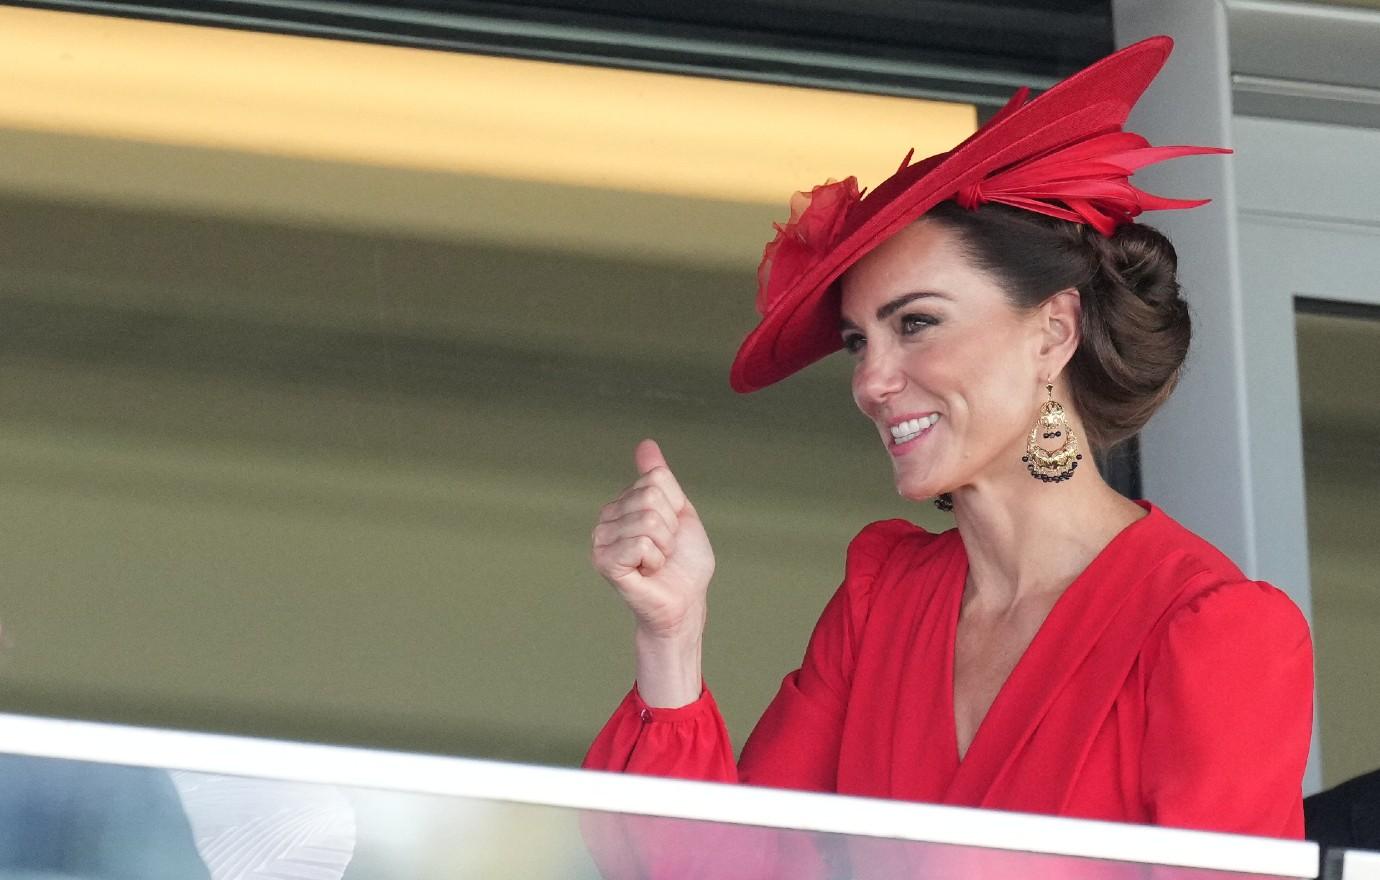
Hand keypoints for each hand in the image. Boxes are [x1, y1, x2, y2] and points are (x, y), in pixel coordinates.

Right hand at [591, 439, 714, 640]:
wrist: (684, 601)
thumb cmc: (683, 562)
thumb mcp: (680, 511)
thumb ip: (662, 479)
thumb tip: (646, 444)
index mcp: (623, 503)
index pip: (655, 478)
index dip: (675, 506)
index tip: (671, 530)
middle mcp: (606, 518)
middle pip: (651, 497)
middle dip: (670, 527)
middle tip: (664, 550)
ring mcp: (601, 539)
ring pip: (648, 520)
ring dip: (664, 546)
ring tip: (656, 562)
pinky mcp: (604, 561)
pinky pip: (641, 543)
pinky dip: (655, 560)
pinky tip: (647, 572)